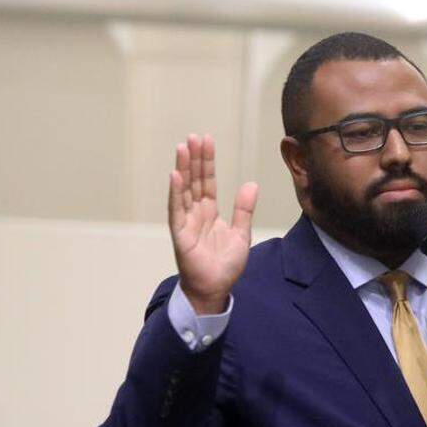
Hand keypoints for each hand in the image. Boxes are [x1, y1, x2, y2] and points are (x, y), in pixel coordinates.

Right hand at [168, 134, 258, 313]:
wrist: (215, 289)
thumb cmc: (225, 264)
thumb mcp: (241, 233)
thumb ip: (244, 209)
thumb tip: (251, 184)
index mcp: (209, 212)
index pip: (207, 182)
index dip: (207, 162)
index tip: (207, 141)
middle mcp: (195, 214)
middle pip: (194, 181)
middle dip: (194, 159)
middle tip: (194, 137)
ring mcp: (186, 222)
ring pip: (183, 190)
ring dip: (183, 169)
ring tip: (183, 148)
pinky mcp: (180, 234)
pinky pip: (176, 210)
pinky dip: (176, 193)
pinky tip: (175, 176)